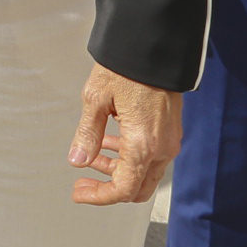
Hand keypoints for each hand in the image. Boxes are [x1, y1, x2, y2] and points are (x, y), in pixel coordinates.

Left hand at [68, 63, 181, 204]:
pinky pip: (151, 157)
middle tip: (82, 182)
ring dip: (117, 171)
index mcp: (143, 144)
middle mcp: (162, 148)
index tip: (78, 192)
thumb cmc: (125, 70)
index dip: (100, 196)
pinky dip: (129, 158)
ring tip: (91, 157)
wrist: (153, 50)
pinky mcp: (169, 133)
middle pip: (138, 188)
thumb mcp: (95, 100)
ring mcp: (169, 142)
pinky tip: (109, 143)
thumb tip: (77, 161)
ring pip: (144, 174)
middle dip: (109, 189)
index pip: (124, 189)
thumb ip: (88, 134)